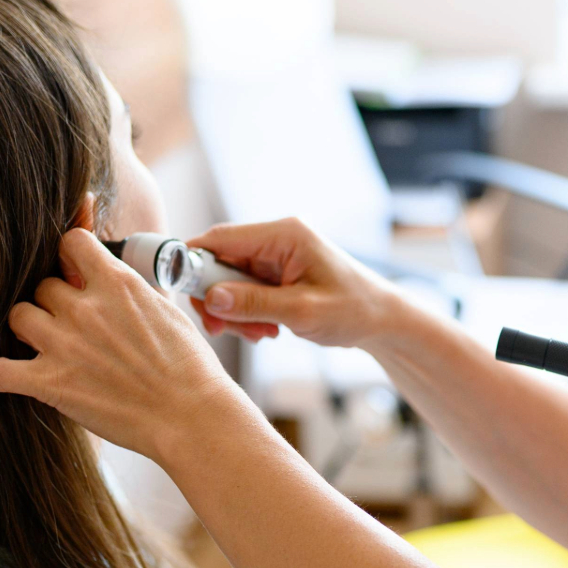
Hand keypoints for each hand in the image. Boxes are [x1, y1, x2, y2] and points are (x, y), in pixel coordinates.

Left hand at [0, 228, 244, 459]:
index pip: (70, 241)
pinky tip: (15, 375)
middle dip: (55, 303)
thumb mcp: (167, 310)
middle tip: (73, 326)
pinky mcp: (50, 384)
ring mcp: (63, 345)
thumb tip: (116, 274)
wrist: (191, 416)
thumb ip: (132, 288)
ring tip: (47, 345)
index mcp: (117, 284)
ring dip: (30, 329)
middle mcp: (85, 308)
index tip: (75, 273)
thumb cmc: (189, 368)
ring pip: (18, 315)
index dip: (70, 256)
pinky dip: (1, 373)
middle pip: (43, 284)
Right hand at [187, 217, 404, 349]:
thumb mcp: (303, 311)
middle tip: (228, 330)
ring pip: (229, 281)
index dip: (193, 262)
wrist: (382, 320)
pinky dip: (247, 313)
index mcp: (285, 234)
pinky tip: (268, 330)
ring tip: (262, 333)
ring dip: (235, 311)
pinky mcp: (277, 275)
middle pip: (220, 262)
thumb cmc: (354, 310)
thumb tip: (211, 299)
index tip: (185, 295)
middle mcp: (277, 239)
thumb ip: (254, 304)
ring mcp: (276, 257)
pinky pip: (244, 291)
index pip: (221, 238)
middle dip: (219, 299)